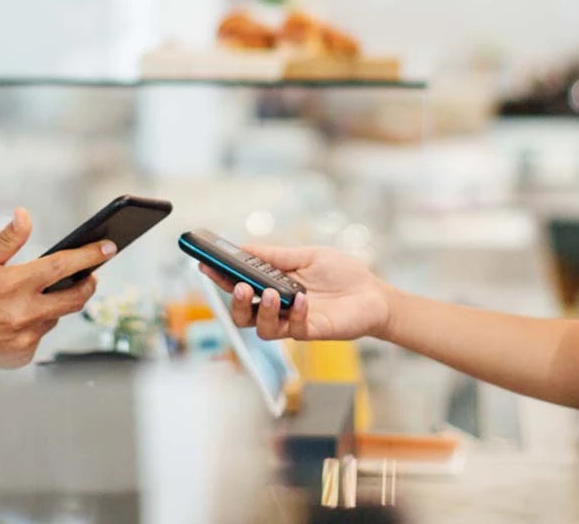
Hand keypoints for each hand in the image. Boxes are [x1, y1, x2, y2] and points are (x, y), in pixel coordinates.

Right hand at [0, 208, 116, 367]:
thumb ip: (7, 239)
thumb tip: (25, 216)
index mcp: (16, 284)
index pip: (64, 265)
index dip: (91, 255)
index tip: (109, 248)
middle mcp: (25, 313)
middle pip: (75, 297)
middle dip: (87, 284)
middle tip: (89, 276)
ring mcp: (25, 338)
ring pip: (55, 318)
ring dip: (52, 306)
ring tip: (33, 298)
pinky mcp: (21, 356)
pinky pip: (38, 338)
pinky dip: (33, 327)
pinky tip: (14, 321)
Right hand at [198, 243, 393, 342]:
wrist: (374, 294)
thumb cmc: (342, 275)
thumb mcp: (306, 255)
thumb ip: (276, 255)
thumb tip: (244, 247)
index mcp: (273, 287)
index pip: (240, 285)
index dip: (220, 277)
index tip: (205, 264)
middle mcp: (278, 308)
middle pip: (242, 315)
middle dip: (234, 302)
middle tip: (238, 286)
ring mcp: (293, 323)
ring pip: (262, 328)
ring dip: (261, 311)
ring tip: (270, 293)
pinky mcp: (312, 332)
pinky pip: (294, 329)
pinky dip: (295, 313)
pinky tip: (303, 299)